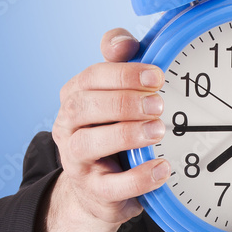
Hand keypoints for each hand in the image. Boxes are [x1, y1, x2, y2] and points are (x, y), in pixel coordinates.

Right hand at [37, 28, 169, 231]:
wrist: (99, 189)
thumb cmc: (114, 129)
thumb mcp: (119, 95)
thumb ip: (122, 64)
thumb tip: (124, 41)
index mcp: (76, 95)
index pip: (91, 76)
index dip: (123, 73)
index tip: (156, 75)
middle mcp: (69, 125)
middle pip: (83, 106)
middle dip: (123, 101)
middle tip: (159, 103)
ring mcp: (76, 159)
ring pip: (88, 143)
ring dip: (126, 134)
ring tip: (159, 131)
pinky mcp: (93, 191)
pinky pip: (111, 186)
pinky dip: (138, 177)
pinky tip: (161, 168)